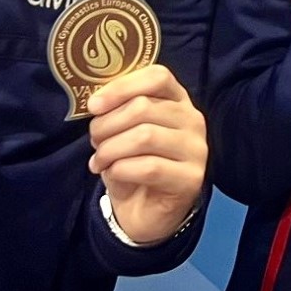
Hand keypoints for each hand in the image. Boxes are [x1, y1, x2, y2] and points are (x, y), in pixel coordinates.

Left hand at [88, 64, 206, 244]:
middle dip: (107, 125)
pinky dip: (120, 170)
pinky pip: (149, 167)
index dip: (123, 86)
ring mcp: (196, 149)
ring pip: (144, 136)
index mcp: (178, 100)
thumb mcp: (123, 132)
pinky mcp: (191, 179)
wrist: (146, 213)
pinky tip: (112, 174)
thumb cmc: (133, 164)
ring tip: (98, 161)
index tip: (94, 105)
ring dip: (110, 149)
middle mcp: (193, 119)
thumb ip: (117, 111)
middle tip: (93, 142)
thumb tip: (96, 102)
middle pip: (143, 107)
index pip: (158, 77)